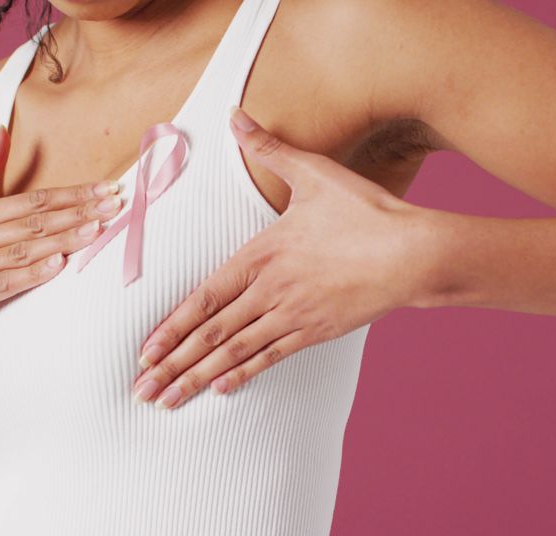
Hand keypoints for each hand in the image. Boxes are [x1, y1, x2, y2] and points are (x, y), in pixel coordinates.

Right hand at [0, 125, 125, 344]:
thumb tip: (2, 129)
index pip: (30, 201)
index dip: (71, 195)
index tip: (105, 189)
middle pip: (32, 221)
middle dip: (77, 212)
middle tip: (116, 204)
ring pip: (22, 250)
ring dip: (62, 240)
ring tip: (97, 230)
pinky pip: (2, 284)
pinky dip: (31, 274)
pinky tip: (58, 266)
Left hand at [131, 106, 431, 408]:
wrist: (415, 254)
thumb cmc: (365, 212)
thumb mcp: (314, 174)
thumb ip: (269, 148)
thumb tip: (234, 115)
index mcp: (263, 254)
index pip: (205, 296)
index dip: (172, 326)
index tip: (146, 349)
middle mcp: (272, 290)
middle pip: (212, 333)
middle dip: (173, 365)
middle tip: (141, 391)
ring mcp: (294, 315)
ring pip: (235, 352)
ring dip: (198, 378)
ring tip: (167, 400)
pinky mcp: (316, 332)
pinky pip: (270, 358)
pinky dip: (242, 374)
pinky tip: (220, 389)